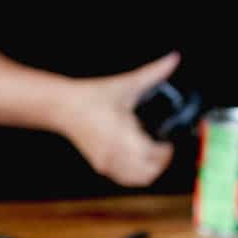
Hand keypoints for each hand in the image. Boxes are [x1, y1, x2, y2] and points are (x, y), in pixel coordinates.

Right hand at [58, 52, 179, 186]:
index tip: (169, 141)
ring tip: (153, 155)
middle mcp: (117, 154)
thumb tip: (174, 58)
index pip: (155, 156)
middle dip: (162, 162)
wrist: (64, 107)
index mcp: (125, 136)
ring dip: (150, 170)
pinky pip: (125, 179)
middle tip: (164, 149)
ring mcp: (108, 163)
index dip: (167, 151)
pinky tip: (138, 159)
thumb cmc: (94, 96)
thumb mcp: (127, 84)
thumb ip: (154, 72)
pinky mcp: (101, 166)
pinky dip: (136, 173)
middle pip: (150, 172)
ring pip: (139, 179)